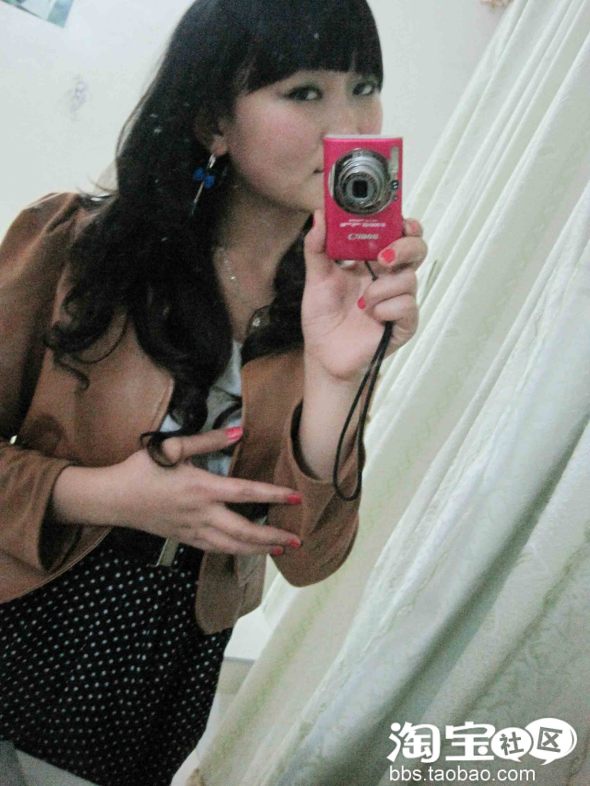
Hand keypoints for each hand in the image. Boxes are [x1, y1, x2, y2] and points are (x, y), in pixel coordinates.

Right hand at [51, 427, 301, 555]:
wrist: (113, 499)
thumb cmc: (141, 470)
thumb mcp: (172, 448)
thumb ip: (208, 440)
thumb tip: (238, 432)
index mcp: (202, 488)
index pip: (246, 492)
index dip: (273, 495)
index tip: (296, 497)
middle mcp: (202, 513)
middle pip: (245, 530)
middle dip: (274, 536)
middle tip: (298, 540)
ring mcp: (193, 530)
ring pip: (233, 546)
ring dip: (259, 549)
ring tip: (281, 549)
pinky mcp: (185, 539)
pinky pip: (215, 549)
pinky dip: (235, 552)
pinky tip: (247, 552)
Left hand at [301, 211, 426, 381]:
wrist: (324, 354)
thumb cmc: (323, 317)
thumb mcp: (316, 279)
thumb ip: (317, 247)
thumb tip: (320, 215)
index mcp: (372, 262)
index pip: (399, 234)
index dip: (405, 224)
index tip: (399, 220)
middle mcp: (389, 277)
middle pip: (417, 249)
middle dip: (405, 247)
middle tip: (383, 258)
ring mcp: (399, 300)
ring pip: (409, 279)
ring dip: (382, 289)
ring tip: (362, 304)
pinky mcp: (404, 323)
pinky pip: (407, 305)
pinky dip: (387, 308)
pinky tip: (372, 316)